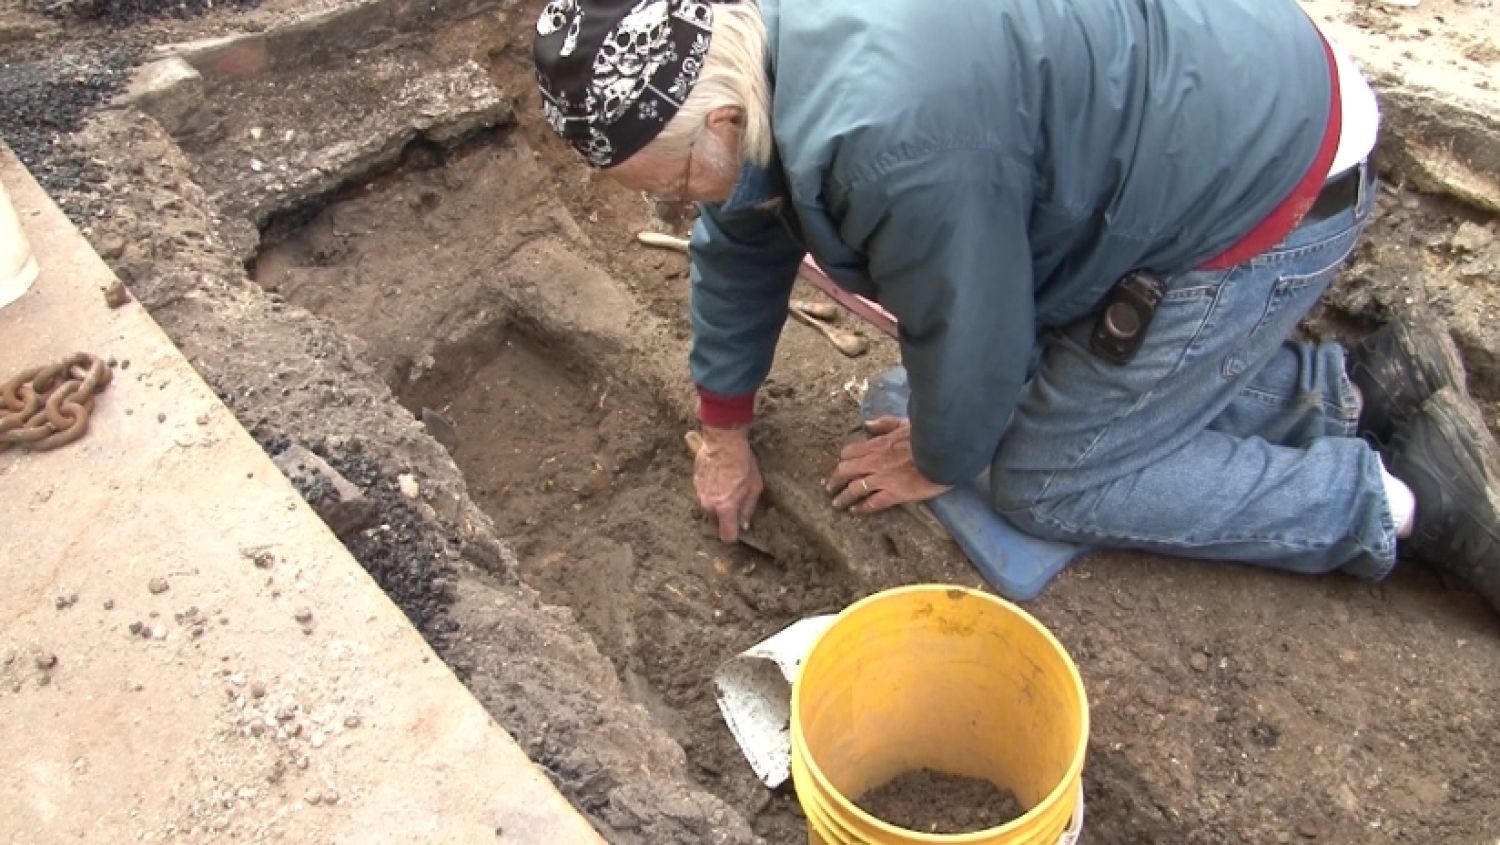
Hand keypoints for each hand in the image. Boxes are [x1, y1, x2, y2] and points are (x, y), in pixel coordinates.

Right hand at [693, 425, 763, 542]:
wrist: (723, 442)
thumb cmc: (742, 463)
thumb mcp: (754, 487)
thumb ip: (748, 509)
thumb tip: (744, 523)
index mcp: (725, 508)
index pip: (727, 536)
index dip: (733, 535)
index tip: (738, 530)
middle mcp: (709, 505)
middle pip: (716, 522)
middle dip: (726, 517)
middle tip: (736, 502)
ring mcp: (700, 494)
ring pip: (709, 509)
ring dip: (718, 503)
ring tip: (729, 487)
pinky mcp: (695, 484)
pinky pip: (704, 495)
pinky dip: (711, 492)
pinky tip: (720, 479)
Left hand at [826, 416, 950, 513]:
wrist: (944, 451)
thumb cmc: (927, 435)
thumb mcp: (904, 422)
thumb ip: (884, 423)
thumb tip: (867, 424)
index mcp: (877, 444)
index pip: (849, 452)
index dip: (843, 460)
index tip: (840, 465)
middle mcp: (874, 461)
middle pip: (845, 471)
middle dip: (834, 480)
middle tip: (828, 487)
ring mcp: (882, 478)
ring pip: (854, 489)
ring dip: (842, 497)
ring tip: (836, 504)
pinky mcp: (894, 493)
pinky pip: (872, 503)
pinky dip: (862, 508)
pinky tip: (855, 512)